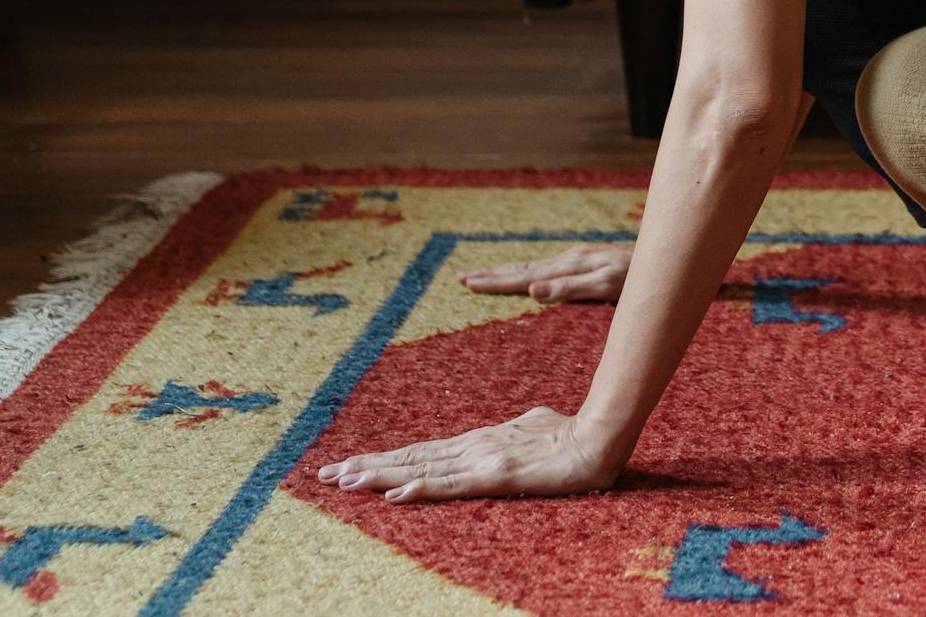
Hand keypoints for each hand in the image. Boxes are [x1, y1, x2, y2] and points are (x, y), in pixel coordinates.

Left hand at [315, 406, 623, 501]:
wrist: (600, 436)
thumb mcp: (529, 432)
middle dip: (365, 466)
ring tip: (345, 481)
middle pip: (410, 457)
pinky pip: (452, 484)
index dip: (384, 458)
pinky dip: (421, 486)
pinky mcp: (498, 475)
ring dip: (380, 475)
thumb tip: (501, 438)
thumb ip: (508, 438)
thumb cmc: (570, 434)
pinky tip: (396, 493)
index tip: (349, 464)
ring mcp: (482, 459)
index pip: (421, 451)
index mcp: (478, 440)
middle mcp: (472, 447)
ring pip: (421, 468)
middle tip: (325, 474)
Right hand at [458, 243, 628, 302]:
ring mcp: (578, 259)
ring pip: (533, 266)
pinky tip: (527, 275)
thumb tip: (531, 291)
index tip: (466, 283)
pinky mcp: (587, 262)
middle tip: (460, 277)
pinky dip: (527, 272)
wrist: (667, 257)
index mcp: (568, 265)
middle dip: (491, 274)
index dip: (494, 282)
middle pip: (523, 268)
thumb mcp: (606, 286)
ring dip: (506, 271)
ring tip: (483, 274)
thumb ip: (570, 287)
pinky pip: (547, 268)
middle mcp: (570, 259)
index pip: (523, 276)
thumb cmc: (640, 278)